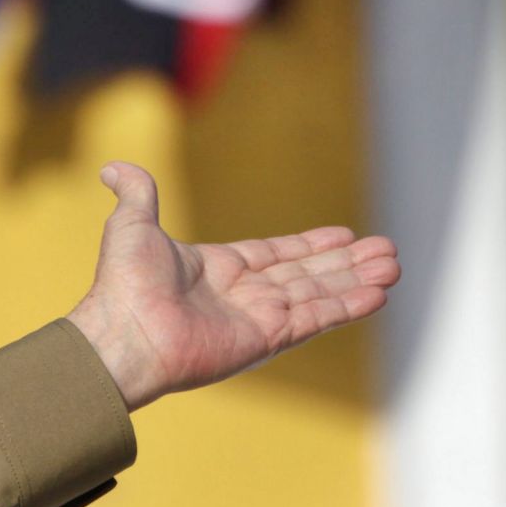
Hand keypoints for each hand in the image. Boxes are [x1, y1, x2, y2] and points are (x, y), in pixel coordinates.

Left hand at [66, 162, 399, 410]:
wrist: (123, 334)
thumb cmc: (123, 284)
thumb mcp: (132, 226)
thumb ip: (138, 194)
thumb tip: (112, 167)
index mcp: (215, 269)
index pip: (274, 254)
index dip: (309, 246)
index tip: (342, 235)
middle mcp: (241, 295)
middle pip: (306, 274)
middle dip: (345, 262)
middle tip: (386, 249)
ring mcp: (256, 318)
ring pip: (319, 294)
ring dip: (356, 280)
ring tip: (393, 266)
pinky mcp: (267, 339)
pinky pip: (316, 319)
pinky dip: (347, 306)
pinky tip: (378, 294)